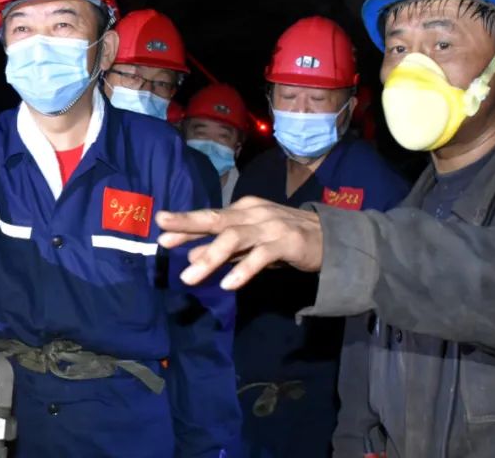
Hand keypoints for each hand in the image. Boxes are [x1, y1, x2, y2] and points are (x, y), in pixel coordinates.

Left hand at [156, 196, 322, 289]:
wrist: (333, 239)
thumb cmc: (285, 240)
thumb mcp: (249, 244)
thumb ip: (221, 250)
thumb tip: (189, 256)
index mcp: (242, 210)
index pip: (209, 217)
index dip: (185, 224)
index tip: (161, 229)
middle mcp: (253, 213)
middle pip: (216, 219)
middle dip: (188, 225)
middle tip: (163, 237)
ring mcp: (270, 226)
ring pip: (234, 238)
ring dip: (210, 257)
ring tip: (189, 277)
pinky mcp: (287, 242)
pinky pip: (261, 256)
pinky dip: (243, 270)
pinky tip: (228, 284)